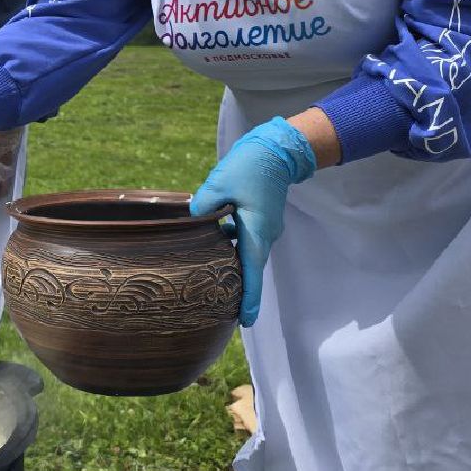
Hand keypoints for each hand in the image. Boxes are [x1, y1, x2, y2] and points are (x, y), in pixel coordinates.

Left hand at [190, 116, 315, 327]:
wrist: (278, 148)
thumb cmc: (250, 165)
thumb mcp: (219, 182)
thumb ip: (203, 206)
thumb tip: (192, 220)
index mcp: (256, 231)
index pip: (252, 272)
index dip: (249, 299)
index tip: (246, 322)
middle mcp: (264, 234)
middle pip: (249, 268)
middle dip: (239, 290)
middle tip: (222, 310)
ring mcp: (264, 227)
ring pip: (246, 253)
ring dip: (233, 267)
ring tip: (214, 283)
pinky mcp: (260, 218)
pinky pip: (245, 239)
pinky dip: (232, 248)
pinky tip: (213, 245)